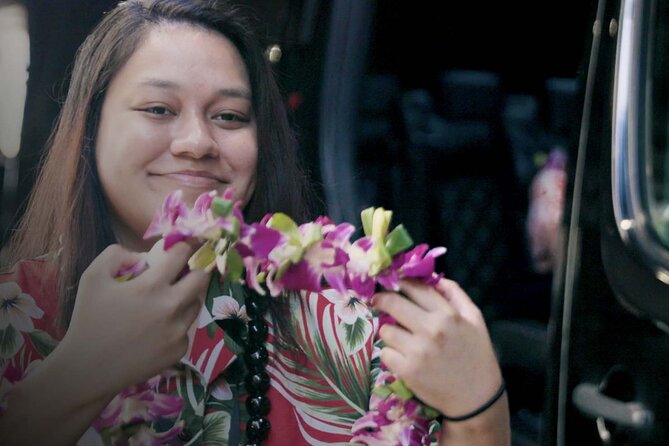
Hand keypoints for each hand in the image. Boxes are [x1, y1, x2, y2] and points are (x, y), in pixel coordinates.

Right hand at [59, 242, 209, 395]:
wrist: (87, 369)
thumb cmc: (89, 320)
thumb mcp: (92, 277)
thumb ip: (117, 254)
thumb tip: (143, 255)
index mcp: (150, 287)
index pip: (182, 255)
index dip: (186, 245)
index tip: (188, 244)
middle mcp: (170, 307)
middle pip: (201, 278)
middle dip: (195, 271)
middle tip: (184, 273)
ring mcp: (178, 331)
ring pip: (195, 304)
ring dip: (186, 298)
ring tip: (164, 303)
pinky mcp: (179, 350)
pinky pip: (186, 329)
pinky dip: (176, 325)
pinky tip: (156, 330)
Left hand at [373, 278, 502, 417]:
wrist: (476, 398)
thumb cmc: (477, 356)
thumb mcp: (475, 320)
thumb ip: (457, 295)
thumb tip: (435, 278)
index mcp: (448, 315)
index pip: (416, 288)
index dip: (401, 282)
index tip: (393, 282)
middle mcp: (430, 330)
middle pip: (393, 303)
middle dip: (382, 299)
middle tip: (377, 300)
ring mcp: (417, 351)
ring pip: (386, 329)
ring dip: (390, 331)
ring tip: (400, 337)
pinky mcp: (407, 370)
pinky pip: (385, 353)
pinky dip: (391, 354)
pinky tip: (402, 357)